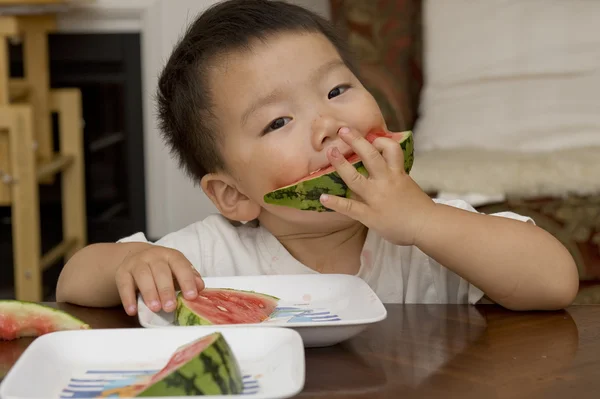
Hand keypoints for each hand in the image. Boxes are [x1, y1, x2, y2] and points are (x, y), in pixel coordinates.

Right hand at [115, 245, 204, 315]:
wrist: (137, 257)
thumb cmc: (163, 268)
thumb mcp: (177, 270)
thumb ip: (189, 278)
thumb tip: (200, 287)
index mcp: (171, 256)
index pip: (180, 265)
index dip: (187, 280)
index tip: (191, 296)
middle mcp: (153, 256)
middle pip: (160, 271)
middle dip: (166, 290)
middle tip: (170, 307)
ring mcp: (136, 262)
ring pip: (143, 276)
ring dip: (149, 293)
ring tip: (155, 308)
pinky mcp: (122, 272)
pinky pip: (124, 284)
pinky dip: (128, 298)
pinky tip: (133, 310)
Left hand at [319, 127, 436, 245]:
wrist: (427, 226)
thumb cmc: (419, 208)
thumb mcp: (408, 185)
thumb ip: (395, 176)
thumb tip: (383, 166)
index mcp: (397, 174)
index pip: (391, 149)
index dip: (381, 140)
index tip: (371, 137)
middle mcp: (386, 182)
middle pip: (370, 156)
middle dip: (356, 141)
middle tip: (343, 131)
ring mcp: (376, 198)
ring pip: (355, 178)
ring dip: (341, 164)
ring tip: (330, 152)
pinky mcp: (370, 215)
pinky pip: (350, 207)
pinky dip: (336, 203)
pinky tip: (323, 198)